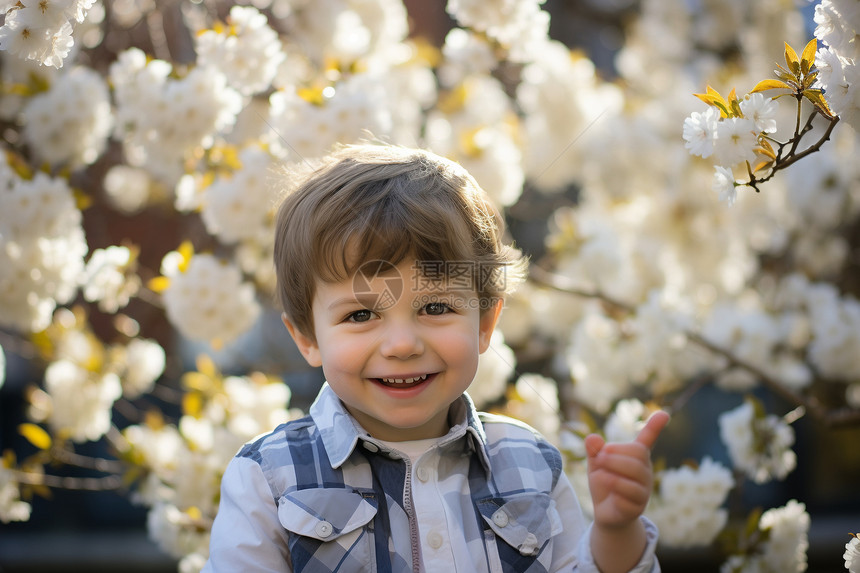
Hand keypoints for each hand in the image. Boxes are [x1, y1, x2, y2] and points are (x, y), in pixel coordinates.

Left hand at [585, 410, 668, 528]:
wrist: (606, 512)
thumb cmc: (604, 482)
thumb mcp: (595, 464)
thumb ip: (594, 451)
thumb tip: (591, 438)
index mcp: (636, 456)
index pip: (648, 438)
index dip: (654, 426)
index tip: (664, 413)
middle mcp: (644, 471)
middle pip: (637, 456)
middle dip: (614, 455)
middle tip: (599, 458)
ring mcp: (644, 489)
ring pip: (634, 477)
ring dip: (611, 474)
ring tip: (600, 475)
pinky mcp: (638, 506)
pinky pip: (628, 497)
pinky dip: (614, 493)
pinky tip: (610, 495)